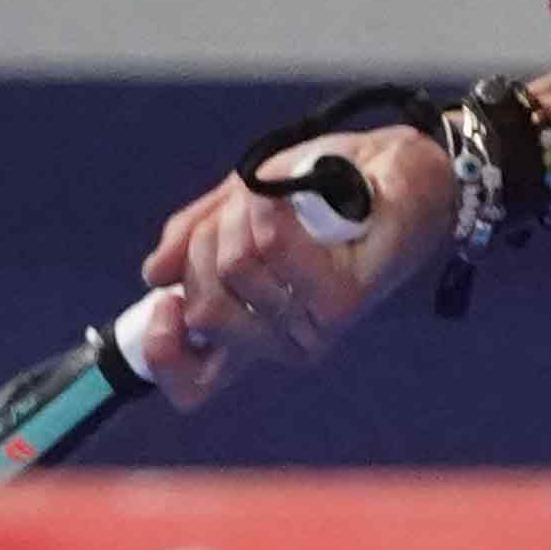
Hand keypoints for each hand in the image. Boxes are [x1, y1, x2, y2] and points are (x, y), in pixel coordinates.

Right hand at [133, 123, 452, 409]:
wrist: (395, 164)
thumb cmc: (324, 187)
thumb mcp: (241, 202)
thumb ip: (195, 237)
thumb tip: (155, 276)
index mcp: (254, 326)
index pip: (193, 384)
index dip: (163, 354)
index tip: (165, 304)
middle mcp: (284, 339)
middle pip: (204, 308)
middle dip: (207, 241)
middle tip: (243, 211)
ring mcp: (315, 325)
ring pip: (235, 268)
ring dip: (243, 212)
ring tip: (281, 199)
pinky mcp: (343, 300)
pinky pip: (270, 247)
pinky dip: (270, 206)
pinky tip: (294, 199)